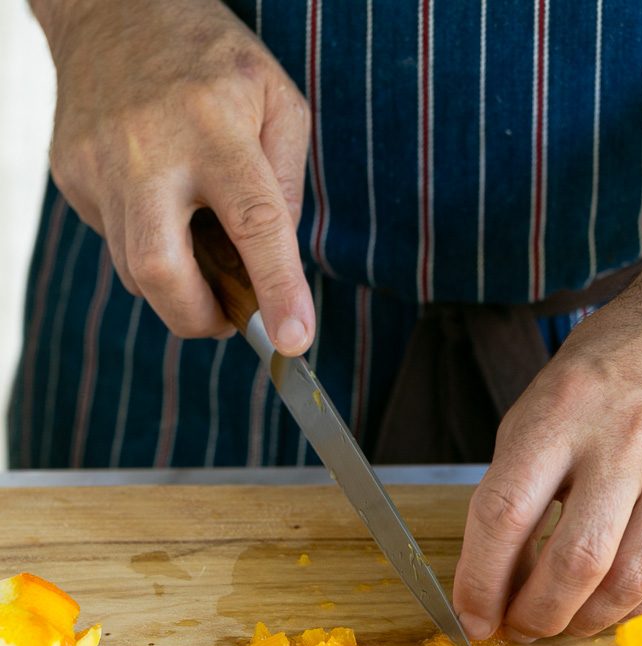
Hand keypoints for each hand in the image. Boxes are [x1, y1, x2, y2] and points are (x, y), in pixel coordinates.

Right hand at [37, 0, 312, 350]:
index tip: (294, 340)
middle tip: (227, 321)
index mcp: (217, 125)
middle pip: (161, 268)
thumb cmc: (212, 62)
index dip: (276, 289)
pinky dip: (147, 246)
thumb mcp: (278, 102)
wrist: (113, 9)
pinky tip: (161, 208)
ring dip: (177, 285)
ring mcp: (100, 162)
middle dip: (197, 318)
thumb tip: (275, 260)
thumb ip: (286, 183)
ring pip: (134, 268)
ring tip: (201, 252)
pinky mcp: (71, 173)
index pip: (254, 222)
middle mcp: (151, 147)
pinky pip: (114, 241)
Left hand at [453, 197, 641, 640]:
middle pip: (572, 563)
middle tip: (514, 627)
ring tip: (557, 621)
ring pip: (627, 583)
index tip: (470, 615)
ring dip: (581, 622)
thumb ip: (518, 476)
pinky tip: (607, 603)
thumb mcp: (545, 396)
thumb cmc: (618, 358)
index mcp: (562, 410)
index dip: (479, 580)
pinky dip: (630, 607)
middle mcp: (623, 442)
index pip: (504, 513)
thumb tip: (499, 565)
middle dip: (533, 615)